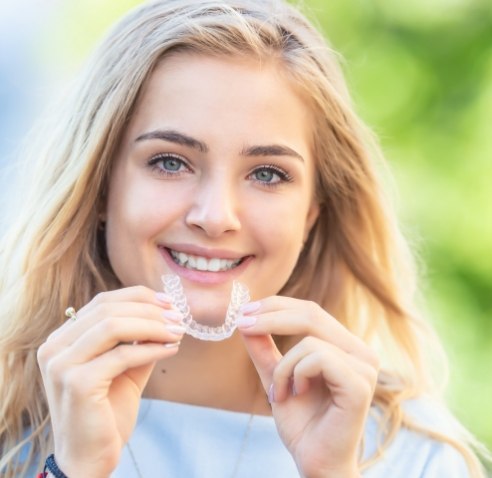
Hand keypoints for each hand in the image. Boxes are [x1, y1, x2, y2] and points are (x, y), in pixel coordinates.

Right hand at [37, 286, 184, 477]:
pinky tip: (172, 350)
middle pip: (108, 309)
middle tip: (179, 317)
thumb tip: (167, 314)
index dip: (139, 297)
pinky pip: (123, 355)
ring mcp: (61, 364)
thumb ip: (138, 340)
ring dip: (153, 326)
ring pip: (114, 326)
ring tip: (178, 331)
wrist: (90, 459)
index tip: (169, 302)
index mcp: (62, 339)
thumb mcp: (125, 367)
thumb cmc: (107, 412)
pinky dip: (152, 348)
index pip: (102, 302)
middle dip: (150, 310)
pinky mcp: (77, 383)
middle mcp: (54, 347)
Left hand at [238, 297, 377, 477]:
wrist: (315, 462)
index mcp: (345, 346)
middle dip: (271, 316)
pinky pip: (318, 358)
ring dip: (283, 366)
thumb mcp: (276, 377)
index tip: (245, 311)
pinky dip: (296, 374)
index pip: (310, 311)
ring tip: (279, 392)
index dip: (276, 306)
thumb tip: (246, 319)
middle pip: (311, 314)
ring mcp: (364, 367)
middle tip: (243, 324)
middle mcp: (360, 352)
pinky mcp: (360, 384)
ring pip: (309, 340)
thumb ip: (264, 349)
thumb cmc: (301, 422)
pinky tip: (296, 394)